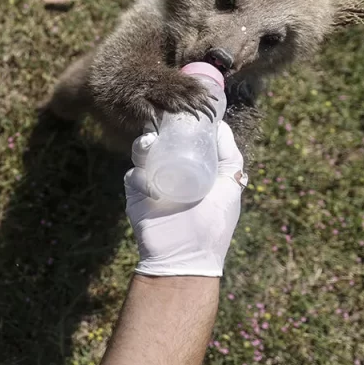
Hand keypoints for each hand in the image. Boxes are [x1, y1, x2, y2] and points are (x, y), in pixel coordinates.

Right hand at [123, 121, 247, 276]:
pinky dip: (140, 174)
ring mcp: (152, 180)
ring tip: (150, 142)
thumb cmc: (213, 223)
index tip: (184, 108)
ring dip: (144, 145)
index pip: (183, 137)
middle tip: (163, 120)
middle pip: (161, 140)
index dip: (182, 123)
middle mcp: (171, 170)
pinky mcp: (136, 194)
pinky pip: (133, 175)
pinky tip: (151, 184)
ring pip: (143, 153)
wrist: (186, 256)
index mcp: (192, 166)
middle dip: (159, 128)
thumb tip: (222, 125)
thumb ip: (230, 157)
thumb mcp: (229, 185)